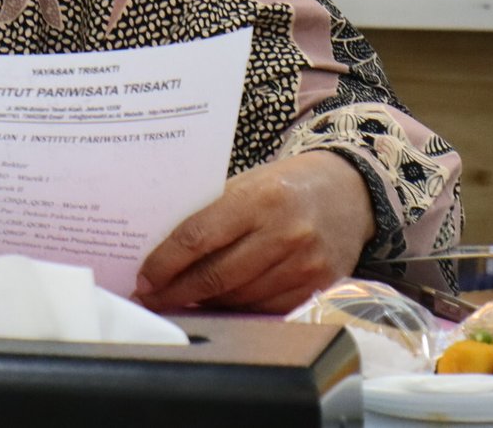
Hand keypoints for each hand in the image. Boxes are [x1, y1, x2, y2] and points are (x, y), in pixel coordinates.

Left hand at [133, 152, 375, 313]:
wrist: (348, 192)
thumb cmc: (283, 186)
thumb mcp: (245, 184)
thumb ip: (210, 214)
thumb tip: (161, 250)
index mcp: (258, 199)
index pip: (198, 237)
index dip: (165, 263)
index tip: (144, 279)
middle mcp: (285, 232)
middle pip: (216, 276)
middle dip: (175, 291)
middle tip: (150, 299)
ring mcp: (305, 264)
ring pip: (238, 297)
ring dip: (203, 304)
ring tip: (178, 300)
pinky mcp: (320, 286)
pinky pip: (266, 309)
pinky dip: (236, 309)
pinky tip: (217, 304)